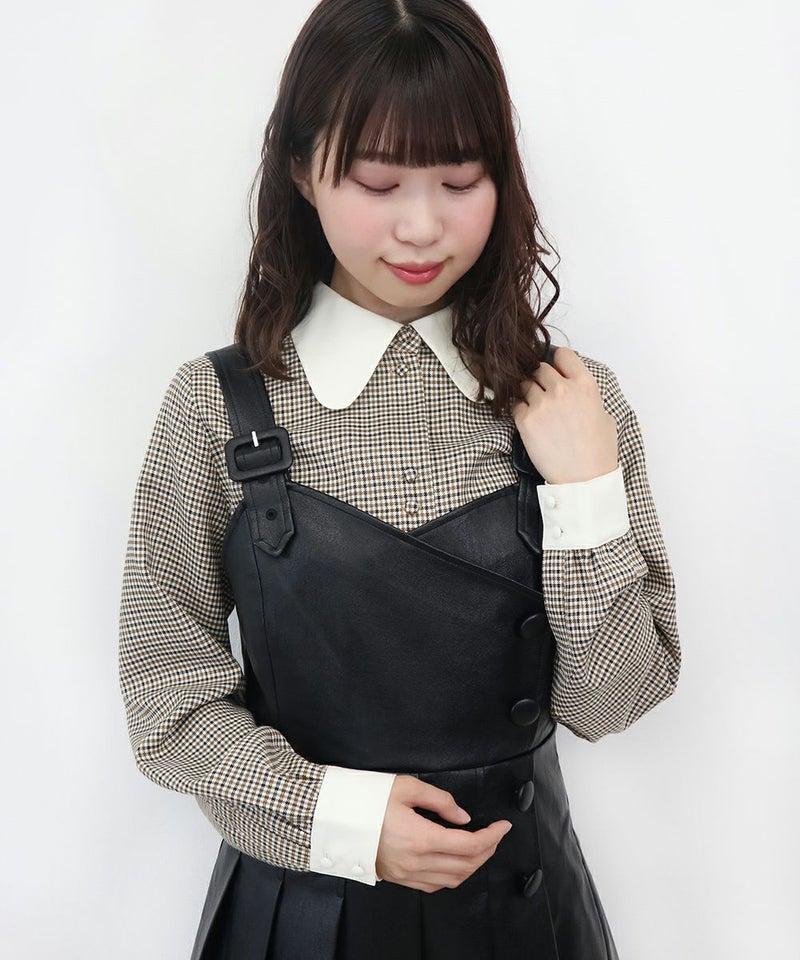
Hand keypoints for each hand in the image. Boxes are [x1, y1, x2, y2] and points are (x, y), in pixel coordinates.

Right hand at [375, 775, 512, 892]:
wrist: (336, 818)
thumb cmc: (367, 799)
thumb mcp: (406, 787)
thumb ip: (440, 801)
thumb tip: (464, 817)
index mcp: (420, 838)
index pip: (469, 845)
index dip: (492, 837)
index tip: (503, 826)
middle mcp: (416, 861)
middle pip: (466, 865)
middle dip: (487, 850)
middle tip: (495, 834)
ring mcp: (407, 874)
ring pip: (453, 879)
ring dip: (472, 865)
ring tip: (480, 847)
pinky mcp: (399, 878)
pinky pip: (434, 885)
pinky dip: (453, 875)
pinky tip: (455, 861)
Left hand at [511, 347, 617, 483]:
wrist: (583, 480)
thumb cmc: (598, 451)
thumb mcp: (604, 415)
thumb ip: (586, 394)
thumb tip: (574, 386)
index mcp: (585, 384)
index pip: (563, 354)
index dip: (558, 363)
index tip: (557, 372)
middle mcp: (562, 390)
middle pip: (540, 368)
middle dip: (541, 380)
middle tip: (546, 396)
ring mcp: (541, 404)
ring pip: (525, 385)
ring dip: (529, 395)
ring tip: (539, 412)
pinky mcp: (525, 420)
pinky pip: (516, 405)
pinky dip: (521, 412)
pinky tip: (532, 425)